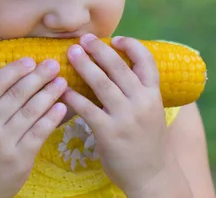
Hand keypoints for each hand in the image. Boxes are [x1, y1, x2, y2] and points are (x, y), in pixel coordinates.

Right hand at [0, 57, 67, 197]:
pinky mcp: (19, 159)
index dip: (13, 70)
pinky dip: (51, 118)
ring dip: (48, 93)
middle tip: (53, 64)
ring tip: (62, 81)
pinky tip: (62, 106)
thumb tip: (21, 80)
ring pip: (29, 112)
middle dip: (37, 77)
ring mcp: (3, 144)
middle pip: (15, 95)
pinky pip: (38, 133)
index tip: (30, 60)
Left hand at [61, 34, 184, 196]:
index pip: (147, 62)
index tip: (115, 38)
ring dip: (85, 65)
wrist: (153, 176)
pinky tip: (62, 89)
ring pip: (102, 84)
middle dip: (100, 50)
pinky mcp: (109, 133)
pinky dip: (74, 97)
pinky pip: (88, 109)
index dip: (132, 46)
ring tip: (71, 53)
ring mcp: (126, 118)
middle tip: (83, 38)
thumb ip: (139, 91)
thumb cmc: (148, 141)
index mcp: (154, 95)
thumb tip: (120, 65)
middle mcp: (142, 102)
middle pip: (119, 67)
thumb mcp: (152, 111)